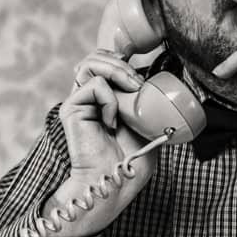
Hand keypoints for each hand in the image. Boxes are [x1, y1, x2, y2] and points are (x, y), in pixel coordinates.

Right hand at [47, 63, 157, 236]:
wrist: (116, 181)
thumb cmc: (132, 158)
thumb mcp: (150, 121)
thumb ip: (149, 98)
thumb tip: (165, 74)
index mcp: (105, 95)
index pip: (108, 60)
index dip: (123, 56)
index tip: (143, 69)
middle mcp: (89, 95)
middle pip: (97, 56)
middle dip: (122, 62)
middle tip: (139, 84)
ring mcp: (79, 101)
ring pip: (91, 63)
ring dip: (118, 71)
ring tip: (132, 91)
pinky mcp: (71, 108)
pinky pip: (94, 85)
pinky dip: (110, 99)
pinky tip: (112, 122)